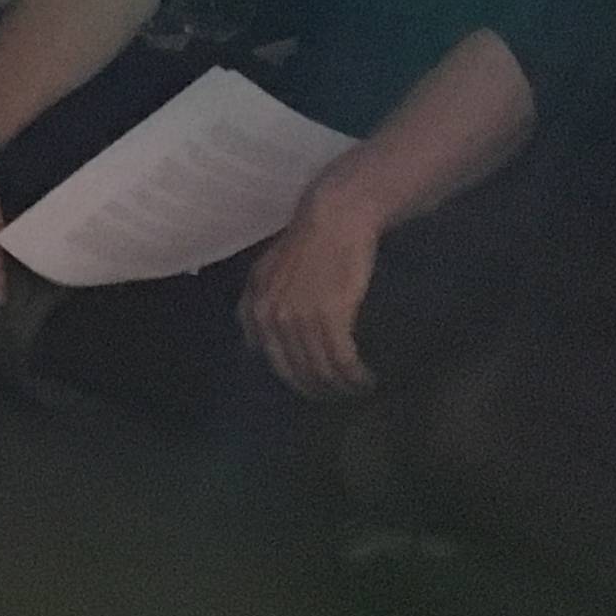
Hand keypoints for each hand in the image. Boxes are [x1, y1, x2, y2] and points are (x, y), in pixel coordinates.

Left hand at [239, 178, 381, 397]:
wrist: (333, 219)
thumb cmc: (305, 243)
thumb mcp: (266, 273)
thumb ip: (256, 306)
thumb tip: (250, 345)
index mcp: (256, 306)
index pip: (272, 359)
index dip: (294, 378)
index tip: (312, 386)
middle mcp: (273, 316)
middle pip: (296, 370)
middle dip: (318, 389)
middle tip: (338, 396)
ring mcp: (300, 318)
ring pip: (320, 368)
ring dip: (341, 386)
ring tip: (358, 389)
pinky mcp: (330, 317)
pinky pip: (342, 360)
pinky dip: (355, 375)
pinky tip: (365, 379)